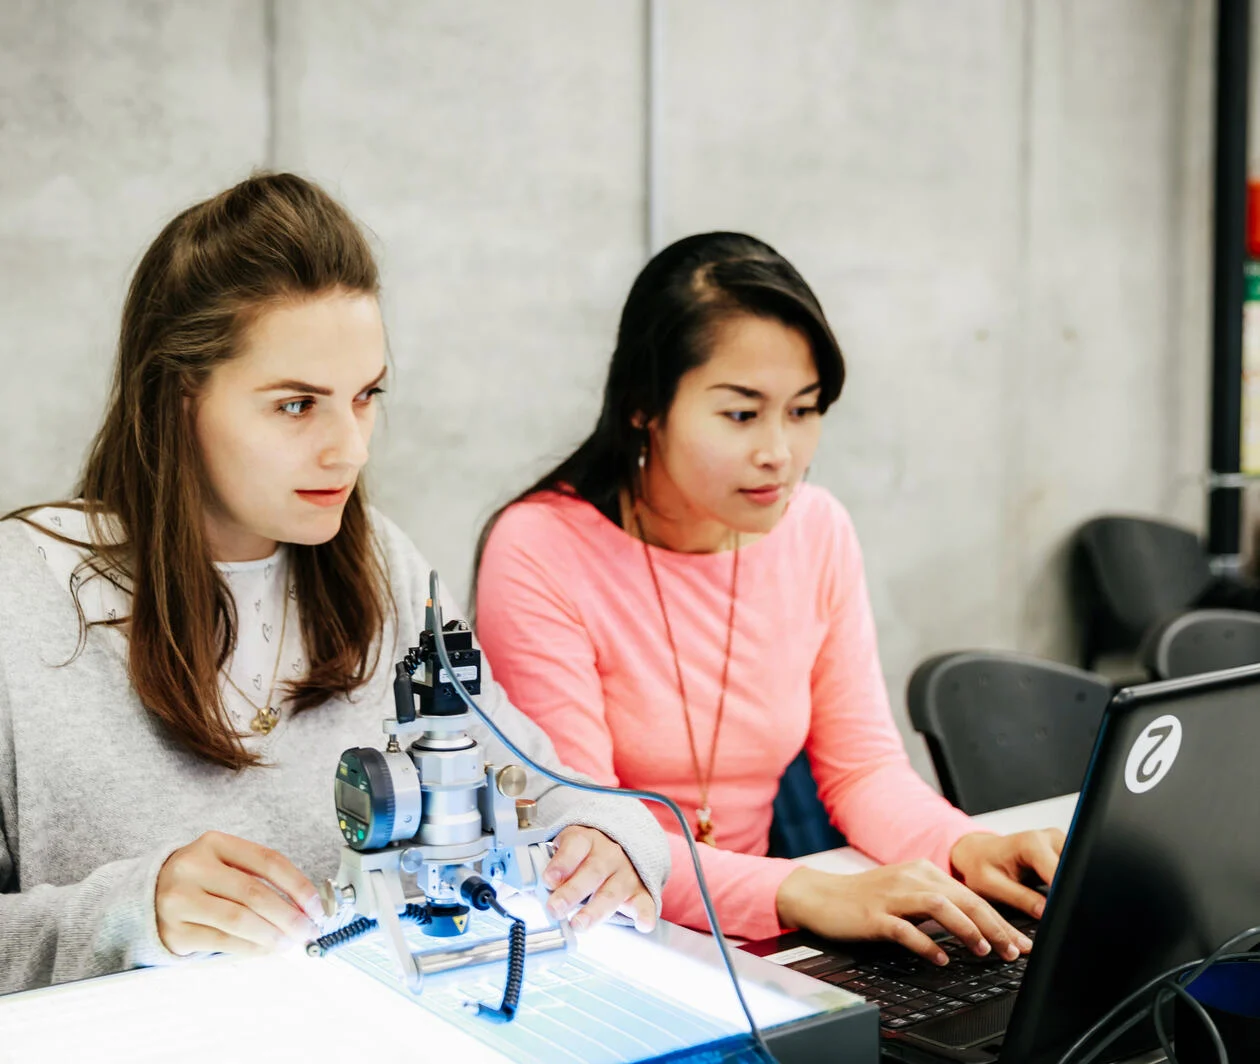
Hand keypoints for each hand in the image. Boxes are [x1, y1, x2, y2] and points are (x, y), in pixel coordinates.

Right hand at [156, 831, 321, 956]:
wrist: (147, 896)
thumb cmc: (200, 879)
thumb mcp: (224, 862)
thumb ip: (260, 877)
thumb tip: (305, 906)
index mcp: (214, 843)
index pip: (268, 861)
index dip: (298, 885)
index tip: (316, 905)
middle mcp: (193, 867)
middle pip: (254, 893)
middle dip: (290, 915)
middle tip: (308, 929)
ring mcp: (180, 900)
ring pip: (239, 920)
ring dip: (273, 935)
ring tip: (291, 942)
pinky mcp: (174, 931)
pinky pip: (222, 942)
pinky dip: (252, 948)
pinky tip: (268, 949)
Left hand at [541, 825, 656, 932]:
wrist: (622, 843)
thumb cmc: (585, 854)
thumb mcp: (564, 851)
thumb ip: (547, 870)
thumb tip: (518, 891)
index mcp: (586, 840)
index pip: (575, 846)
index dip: (561, 863)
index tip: (548, 879)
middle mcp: (608, 854)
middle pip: (592, 872)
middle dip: (572, 892)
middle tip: (555, 908)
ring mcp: (626, 873)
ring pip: (612, 892)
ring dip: (596, 910)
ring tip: (579, 924)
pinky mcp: (640, 891)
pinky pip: (645, 902)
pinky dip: (645, 914)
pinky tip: (642, 923)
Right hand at [775, 859, 1032, 965]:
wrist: (820, 896)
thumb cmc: (865, 899)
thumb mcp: (906, 893)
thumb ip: (938, 903)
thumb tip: (978, 927)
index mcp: (922, 870)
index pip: (970, 894)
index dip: (1000, 919)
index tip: (1021, 942)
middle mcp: (910, 877)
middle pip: (962, 898)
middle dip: (994, 925)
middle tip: (1014, 951)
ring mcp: (891, 895)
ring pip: (938, 906)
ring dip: (966, 929)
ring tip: (984, 951)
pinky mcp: (874, 914)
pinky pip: (905, 928)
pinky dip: (927, 944)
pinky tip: (940, 959)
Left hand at [949, 829, 1064, 918]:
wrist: (976, 852)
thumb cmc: (979, 865)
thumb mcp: (992, 886)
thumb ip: (1021, 898)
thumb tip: (1047, 912)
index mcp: (1031, 843)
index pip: (1060, 872)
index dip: (1063, 895)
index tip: (1058, 911)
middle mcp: (1049, 838)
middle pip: (1074, 869)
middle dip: (1069, 891)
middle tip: (1053, 908)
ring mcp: (1058, 842)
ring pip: (1077, 869)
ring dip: (1069, 887)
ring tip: (1051, 900)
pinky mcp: (1062, 850)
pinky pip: (1073, 869)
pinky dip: (1068, 884)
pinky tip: (1055, 893)